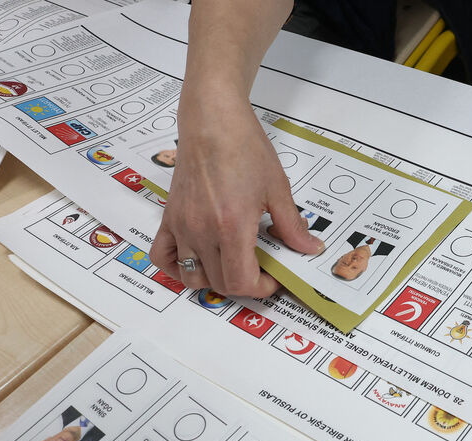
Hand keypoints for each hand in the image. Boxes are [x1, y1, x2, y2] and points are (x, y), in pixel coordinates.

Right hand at [151, 96, 321, 295]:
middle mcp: (202, 231)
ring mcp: (182, 226)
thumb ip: (292, 225)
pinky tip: (198, 258)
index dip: (262, 288)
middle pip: (220, 283)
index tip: (274, 277)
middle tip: (260, 270)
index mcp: (232, 226)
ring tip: (232, 264)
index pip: (241, 282)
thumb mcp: (277, 188)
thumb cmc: (244, 148)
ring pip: (191, 276)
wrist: (212, 121)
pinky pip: (162, 256)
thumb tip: (309, 248)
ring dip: (214, 279)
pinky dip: (177, 267)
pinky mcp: (169, 217)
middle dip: (244, 284)